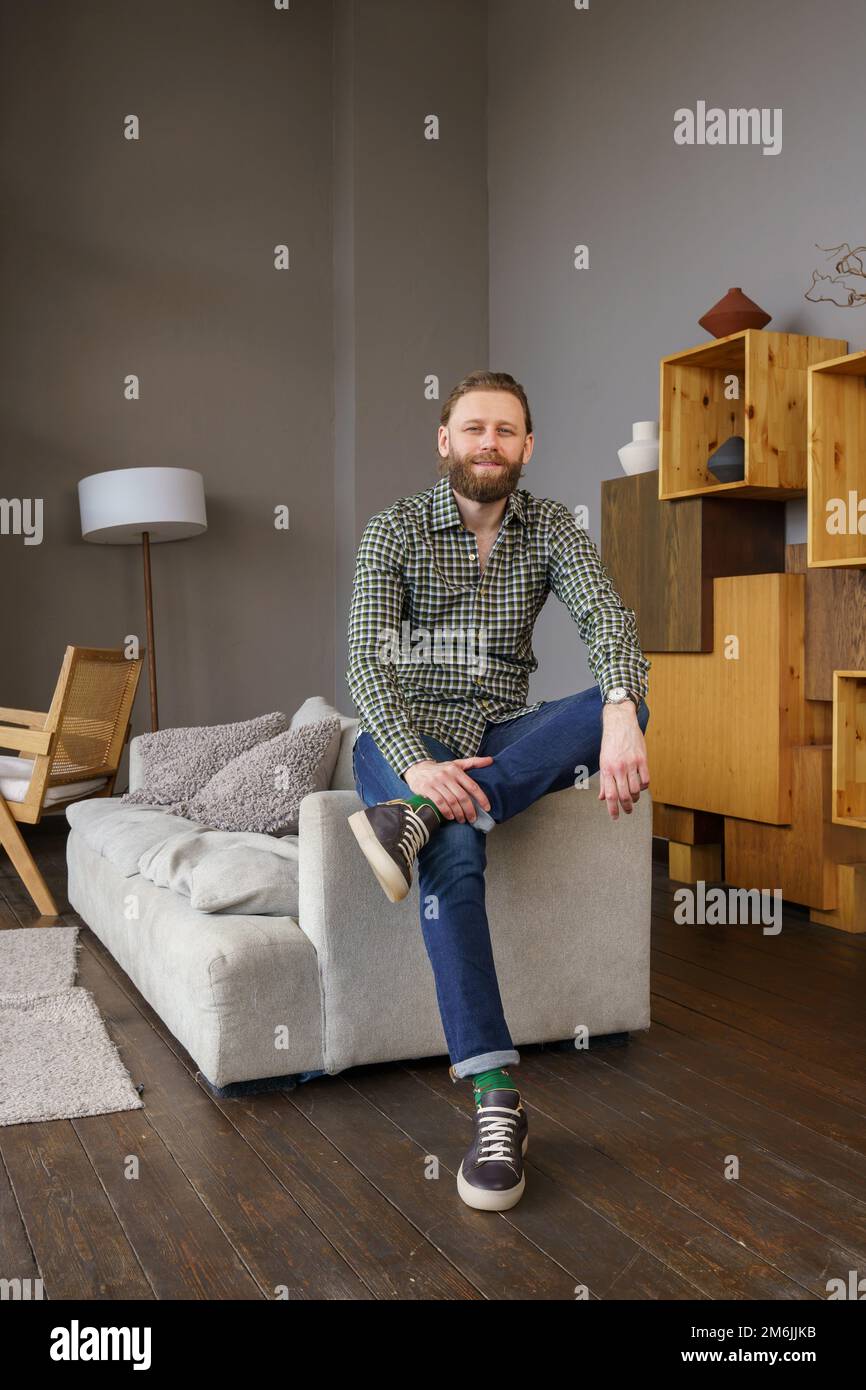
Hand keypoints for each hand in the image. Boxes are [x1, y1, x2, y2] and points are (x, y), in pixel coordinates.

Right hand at [404, 756, 493, 822]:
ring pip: (451, 801)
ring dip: (459, 813)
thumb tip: (491, 760)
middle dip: (469, 810)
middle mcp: (447, 775)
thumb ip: (473, 762)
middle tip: (473, 819)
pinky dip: (446, 811)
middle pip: (462, 796)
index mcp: (456, 770)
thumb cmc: (440, 769)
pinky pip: (439, 803)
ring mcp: (436, 782)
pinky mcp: (427, 789)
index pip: (472, 786)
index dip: (481, 798)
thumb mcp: (456, 763)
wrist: (417, 769)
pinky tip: (451, 817)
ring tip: (462, 820)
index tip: (487, 808)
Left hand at [598, 703, 649, 819]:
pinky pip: (646, 779)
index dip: (613, 809)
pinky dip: (644, 786)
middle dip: (626, 807)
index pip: (610, 795)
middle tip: (628, 811)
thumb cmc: (610, 743)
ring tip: (634, 798)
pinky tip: (641, 786)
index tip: (615, 817)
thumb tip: (602, 798)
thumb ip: (603, 781)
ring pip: (636, 789)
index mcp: (606, 769)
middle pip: (624, 795)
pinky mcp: (642, 759)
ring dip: (636, 797)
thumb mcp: (603, 761)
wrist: (620, 723)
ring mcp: (631, 763)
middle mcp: (618, 768)